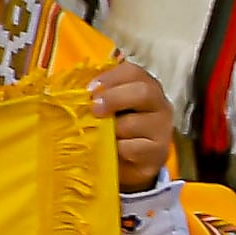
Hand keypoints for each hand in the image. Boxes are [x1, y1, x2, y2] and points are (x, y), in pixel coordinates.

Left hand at [83, 58, 178, 189]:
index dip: (110, 77)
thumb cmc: (118, 127)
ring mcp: (162, 128)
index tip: (90, 88)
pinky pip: (132, 148)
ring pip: (134, 123)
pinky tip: (111, 149)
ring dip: (111, 128)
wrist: (133, 162)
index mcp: (145, 85)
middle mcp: (159, 103)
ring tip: (100, 134)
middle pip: (143, 92)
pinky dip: (116, 148)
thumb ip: (98, 96)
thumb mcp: (109, 108)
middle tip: (94, 108)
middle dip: (113, 98)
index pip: (133, 72)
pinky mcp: (158, 152)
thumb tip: (74, 91)